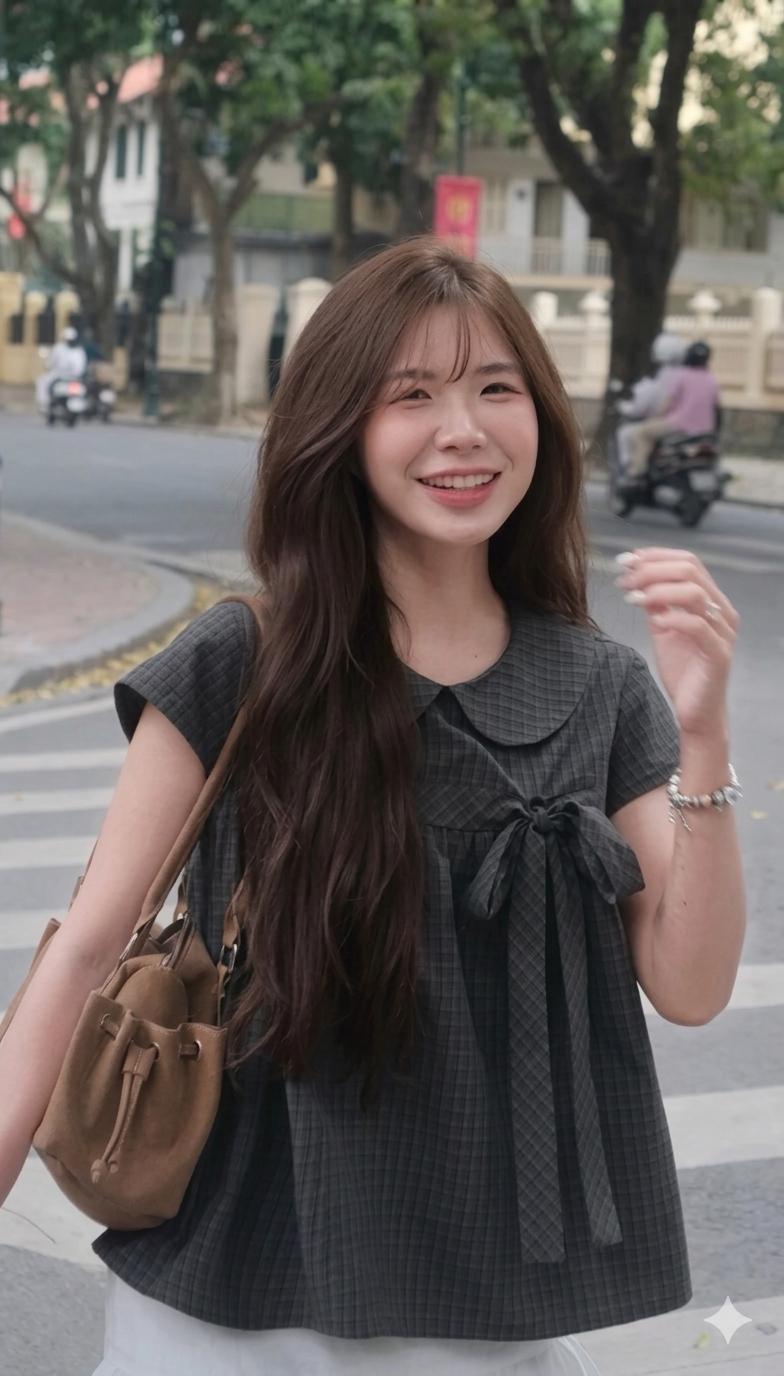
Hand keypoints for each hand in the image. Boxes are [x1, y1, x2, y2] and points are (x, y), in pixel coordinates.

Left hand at [615, 547, 738, 737]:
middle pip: (690, 570)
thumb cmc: (683, 671)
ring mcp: (723, 632)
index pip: (688, 562)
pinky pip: (696, 625)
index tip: (626, 560)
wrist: (696, 712)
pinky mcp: (719, 654)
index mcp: (711, 601)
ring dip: (657, 589)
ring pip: (694, 593)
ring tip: (632, 596)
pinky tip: (651, 619)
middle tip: (625, 579)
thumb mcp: (663, 630)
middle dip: (651, 569)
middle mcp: (722, 612)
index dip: (656, 556)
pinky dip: (671, 617)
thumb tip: (638, 578)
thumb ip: (657, 605)